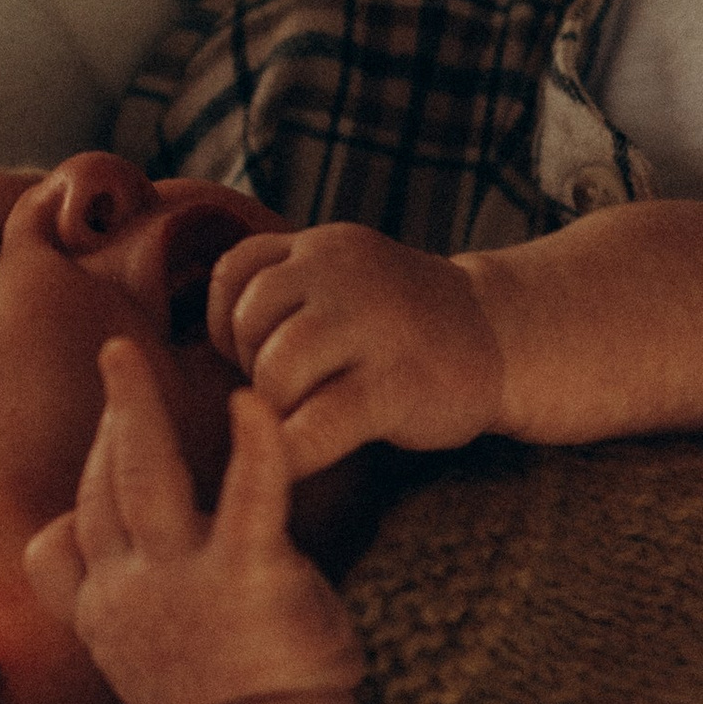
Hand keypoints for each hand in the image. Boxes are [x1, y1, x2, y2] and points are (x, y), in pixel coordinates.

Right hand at [24, 336, 361, 703]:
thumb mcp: (144, 665)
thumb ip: (112, 609)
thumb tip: (74, 554)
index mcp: (106, 616)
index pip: (69, 535)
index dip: (84, 485)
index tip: (99, 450)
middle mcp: (131, 593)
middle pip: (101, 489)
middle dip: (107, 419)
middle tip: (115, 357)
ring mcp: (184, 583)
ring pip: (140, 476)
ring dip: (133, 408)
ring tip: (128, 355)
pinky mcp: (251, 575)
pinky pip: (246, 493)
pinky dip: (251, 442)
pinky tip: (251, 401)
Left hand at [208, 222, 502, 473]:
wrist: (502, 336)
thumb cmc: (404, 324)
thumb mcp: (343, 278)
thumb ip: (284, 288)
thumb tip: (200, 337)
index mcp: (323, 247)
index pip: (236, 273)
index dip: (232, 322)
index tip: (263, 350)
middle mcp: (343, 274)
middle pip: (249, 323)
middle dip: (255, 367)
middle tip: (297, 388)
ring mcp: (372, 327)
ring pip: (274, 371)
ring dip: (278, 407)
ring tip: (313, 413)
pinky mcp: (395, 386)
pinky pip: (316, 426)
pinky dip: (294, 451)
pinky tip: (306, 456)